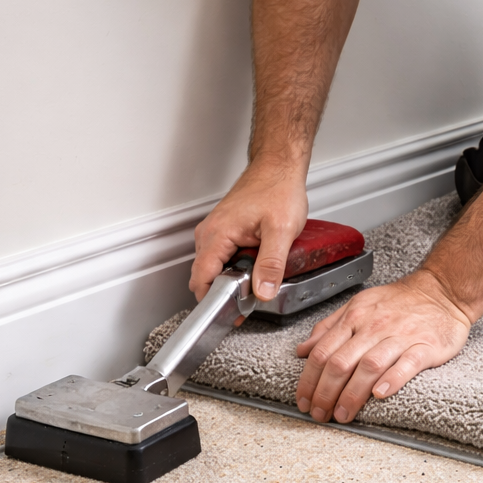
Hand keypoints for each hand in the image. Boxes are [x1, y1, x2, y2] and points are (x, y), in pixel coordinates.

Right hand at [190, 161, 308, 301]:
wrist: (279, 168)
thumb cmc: (278, 190)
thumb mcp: (281, 231)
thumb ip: (271, 264)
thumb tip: (262, 292)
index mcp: (216, 235)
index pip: (201, 278)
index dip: (214, 301)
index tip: (230, 314)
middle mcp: (209, 233)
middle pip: (206, 276)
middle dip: (224, 294)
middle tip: (248, 304)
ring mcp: (215, 232)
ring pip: (215, 267)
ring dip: (231, 280)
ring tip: (255, 286)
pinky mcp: (224, 231)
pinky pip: (223, 257)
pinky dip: (235, 268)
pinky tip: (255, 268)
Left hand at [295, 269, 472, 421]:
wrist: (442, 291)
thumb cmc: (400, 302)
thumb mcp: (359, 305)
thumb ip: (329, 328)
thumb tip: (303, 350)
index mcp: (354, 318)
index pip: (322, 352)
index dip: (308, 380)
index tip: (303, 400)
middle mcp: (374, 327)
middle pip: (341, 363)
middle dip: (325, 393)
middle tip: (320, 414)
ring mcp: (400, 337)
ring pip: (369, 366)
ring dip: (352, 394)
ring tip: (343, 414)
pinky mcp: (425, 347)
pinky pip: (407, 364)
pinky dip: (392, 380)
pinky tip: (380, 395)